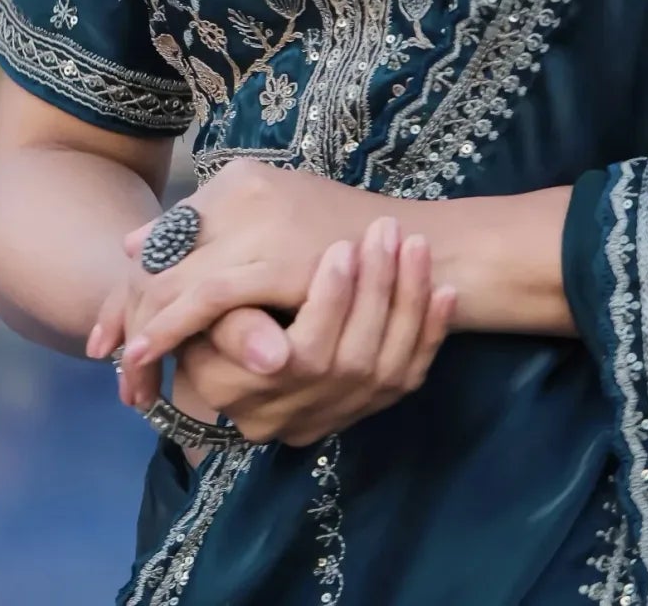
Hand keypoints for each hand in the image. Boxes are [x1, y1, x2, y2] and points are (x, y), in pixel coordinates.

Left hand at [90, 157, 391, 408]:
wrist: (413, 240)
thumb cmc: (344, 231)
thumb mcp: (275, 214)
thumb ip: (212, 225)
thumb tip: (132, 247)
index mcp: (242, 176)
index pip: (166, 230)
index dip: (134, 277)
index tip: (112, 320)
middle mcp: (241, 189)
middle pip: (160, 254)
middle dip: (126, 307)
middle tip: (104, 349)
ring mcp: (256, 222)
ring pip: (173, 277)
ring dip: (142, 323)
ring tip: (123, 361)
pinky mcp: (273, 261)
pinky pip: (205, 299)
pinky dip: (171, 327)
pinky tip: (148, 353)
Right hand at [179, 218, 454, 448]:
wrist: (263, 336)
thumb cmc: (223, 301)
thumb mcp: (204, 304)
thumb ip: (218, 308)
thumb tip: (234, 321)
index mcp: (239, 392)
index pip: (294, 356)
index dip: (326, 303)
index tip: (342, 249)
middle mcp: (289, 416)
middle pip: (344, 357)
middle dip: (369, 289)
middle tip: (384, 231)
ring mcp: (337, 412)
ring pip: (383, 362)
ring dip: (404, 298)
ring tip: (411, 241)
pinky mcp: (378, 404)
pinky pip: (414, 371)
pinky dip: (431, 329)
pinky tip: (443, 290)